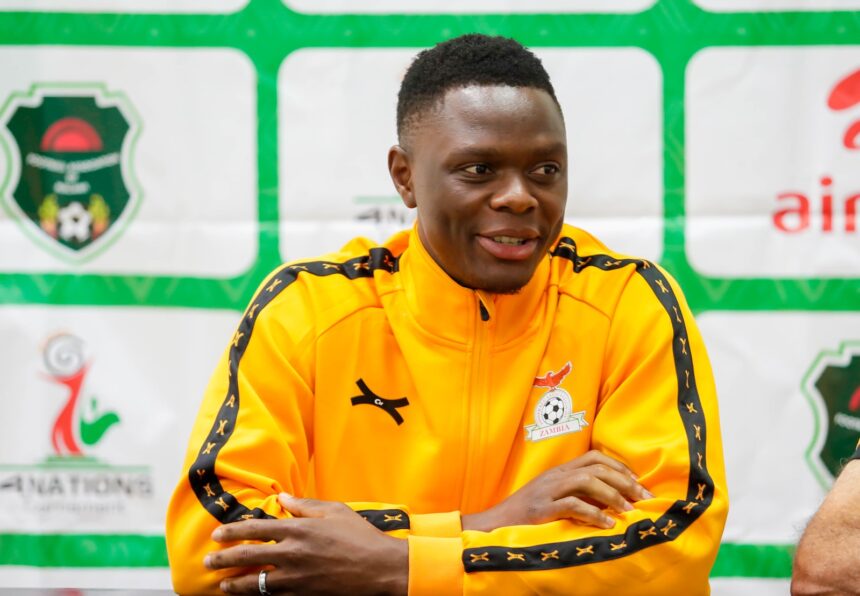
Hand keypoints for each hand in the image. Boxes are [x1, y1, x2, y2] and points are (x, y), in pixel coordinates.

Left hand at [204, 494, 407, 594]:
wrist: (380, 568)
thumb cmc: (360, 536)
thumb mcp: (335, 511)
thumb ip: (306, 505)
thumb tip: (284, 498)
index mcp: (300, 529)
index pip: (256, 528)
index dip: (233, 531)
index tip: (217, 534)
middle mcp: (293, 553)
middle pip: (247, 557)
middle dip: (223, 559)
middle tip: (208, 561)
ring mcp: (297, 577)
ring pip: (255, 583)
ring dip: (235, 585)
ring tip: (223, 585)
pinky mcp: (304, 594)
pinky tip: (252, 595)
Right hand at [462, 450, 652, 531]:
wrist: (496, 523)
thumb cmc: (528, 513)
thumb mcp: (554, 497)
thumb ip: (577, 494)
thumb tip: (611, 499)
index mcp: (559, 470)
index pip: (594, 457)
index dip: (619, 467)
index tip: (638, 483)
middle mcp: (555, 476)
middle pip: (595, 467)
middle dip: (624, 481)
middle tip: (643, 498)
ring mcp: (547, 490)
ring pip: (586, 481)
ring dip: (612, 496)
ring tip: (629, 511)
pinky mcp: (541, 508)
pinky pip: (572, 505)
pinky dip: (593, 513)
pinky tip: (607, 524)